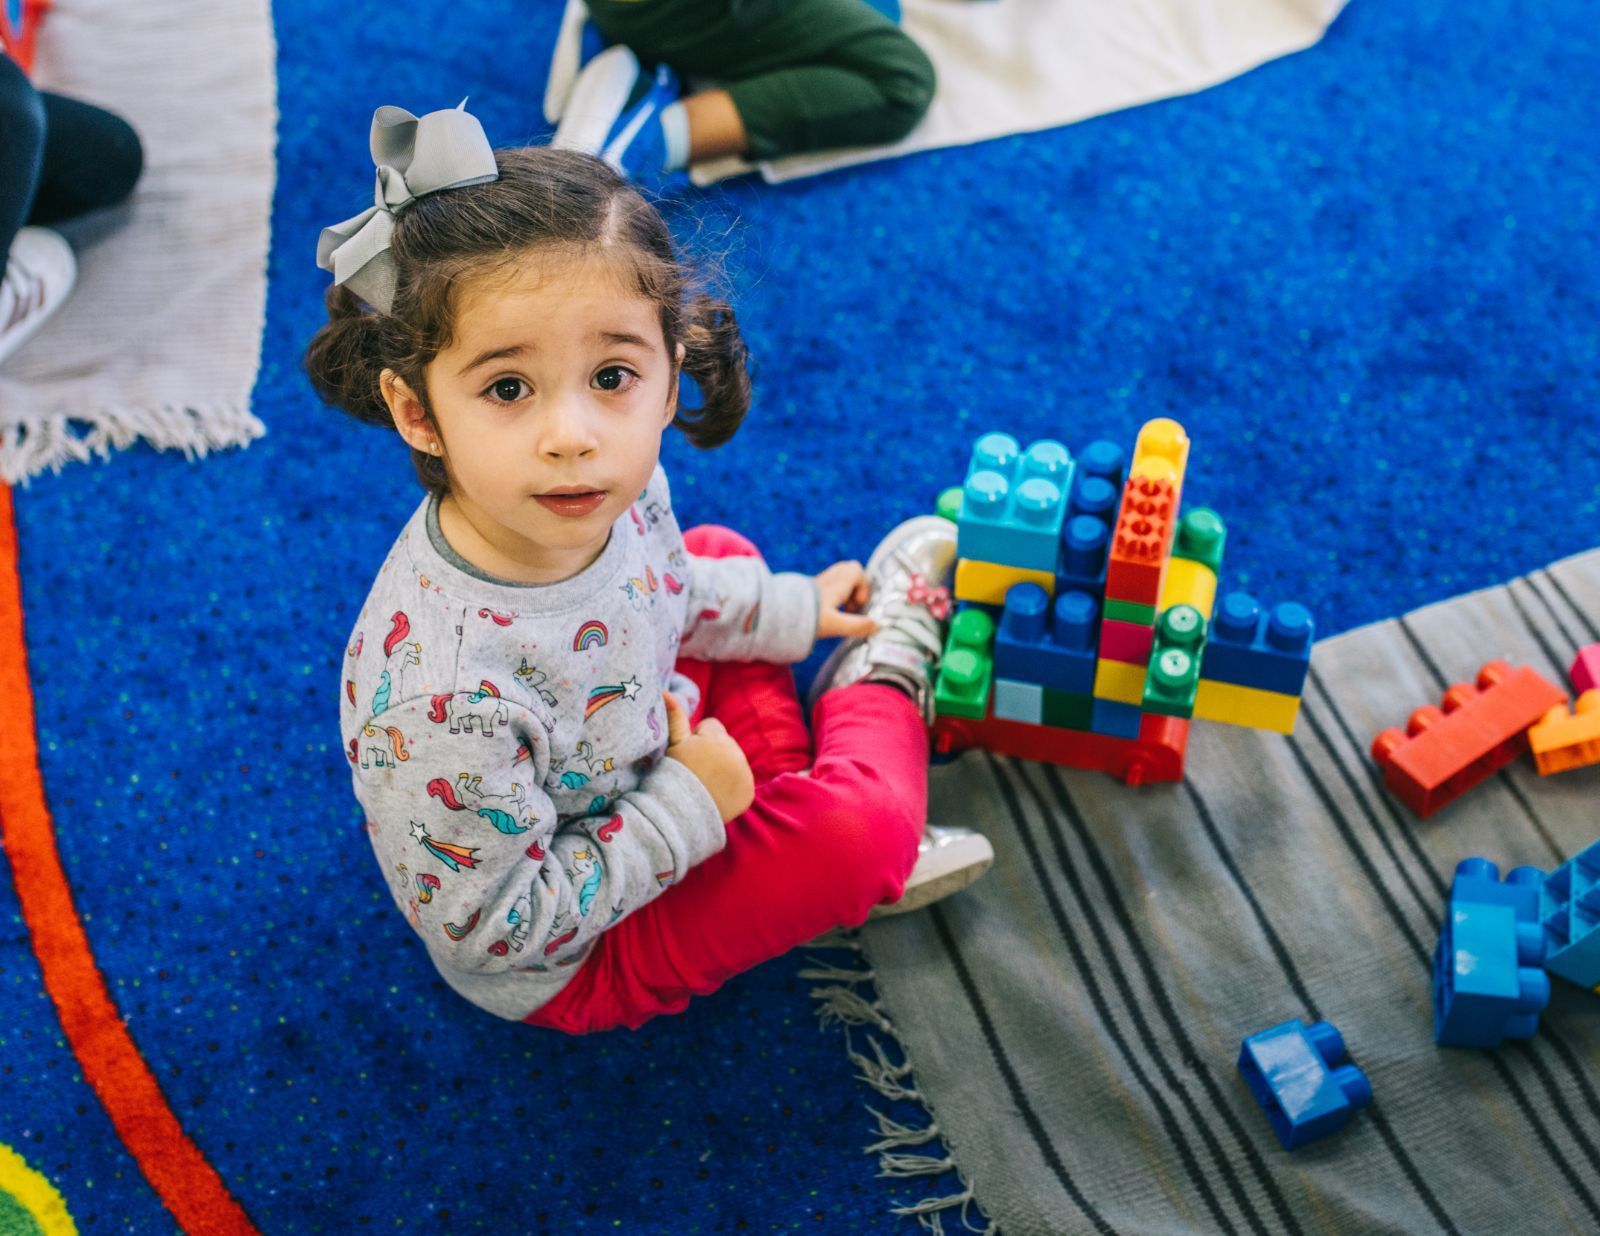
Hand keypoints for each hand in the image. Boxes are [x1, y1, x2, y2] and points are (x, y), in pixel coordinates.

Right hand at [661, 691, 753, 822]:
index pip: (712, 726)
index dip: (697, 739)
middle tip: (696, 771)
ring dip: (724, 768)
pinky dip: (733, 788)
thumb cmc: (672, 774)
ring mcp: (745, 774)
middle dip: (714, 752)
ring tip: (705, 783)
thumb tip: (665, 691)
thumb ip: (674, 715)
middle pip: (726, 743)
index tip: (688, 755)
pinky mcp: (748, 793)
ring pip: (735, 761)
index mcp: (717, 738)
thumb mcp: (672, 743)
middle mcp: (736, 754)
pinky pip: (742, 782)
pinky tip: (717, 795)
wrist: (679, 814)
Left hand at [814, 559, 877, 639]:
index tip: (855, 606)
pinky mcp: (809, 590)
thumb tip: (877, 626)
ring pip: (838, 578)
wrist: (776, 614)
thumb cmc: (806, 619)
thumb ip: (857, 626)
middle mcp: (828, 579)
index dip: (863, 588)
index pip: (857, 570)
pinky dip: (832, 596)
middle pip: (848, 571)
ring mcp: (818, 583)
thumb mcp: (835, 625)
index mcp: (837, 583)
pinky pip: (827, 586)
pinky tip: (826, 613)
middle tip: (850, 607)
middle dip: (854, 588)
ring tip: (839, 611)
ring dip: (843, 593)